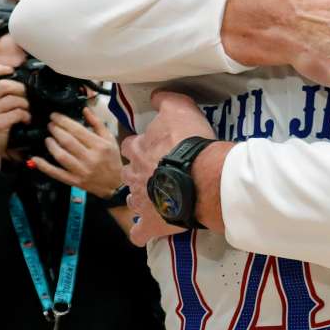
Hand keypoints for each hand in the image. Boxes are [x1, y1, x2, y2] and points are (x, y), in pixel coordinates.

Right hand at [0, 64, 29, 168]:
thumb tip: (12, 80)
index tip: (11, 70)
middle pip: (5, 85)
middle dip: (21, 89)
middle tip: (26, 97)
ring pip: (14, 99)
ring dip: (25, 104)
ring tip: (27, 111)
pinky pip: (18, 113)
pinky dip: (26, 115)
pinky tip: (26, 120)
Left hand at [30, 110, 121, 198]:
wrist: (115, 184)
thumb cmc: (112, 159)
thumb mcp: (109, 139)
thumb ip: (97, 123)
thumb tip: (85, 109)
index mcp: (99, 145)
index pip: (78, 130)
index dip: (63, 121)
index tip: (54, 116)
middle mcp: (90, 158)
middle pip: (68, 141)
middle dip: (56, 130)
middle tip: (50, 125)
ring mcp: (82, 171)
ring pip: (61, 156)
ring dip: (51, 145)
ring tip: (47, 138)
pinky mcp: (75, 181)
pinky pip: (57, 173)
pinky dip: (45, 166)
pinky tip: (36, 159)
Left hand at [120, 92, 216, 243]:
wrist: (201, 177)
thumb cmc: (189, 142)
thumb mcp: (179, 108)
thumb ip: (165, 100)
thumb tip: (156, 95)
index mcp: (138, 149)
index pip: (128, 145)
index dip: (139, 145)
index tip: (151, 147)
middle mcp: (134, 175)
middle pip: (128, 173)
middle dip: (138, 174)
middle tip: (157, 172)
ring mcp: (141, 202)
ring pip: (133, 201)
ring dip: (142, 199)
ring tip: (158, 199)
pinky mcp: (150, 225)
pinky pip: (139, 233)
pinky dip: (142, 232)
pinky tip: (149, 229)